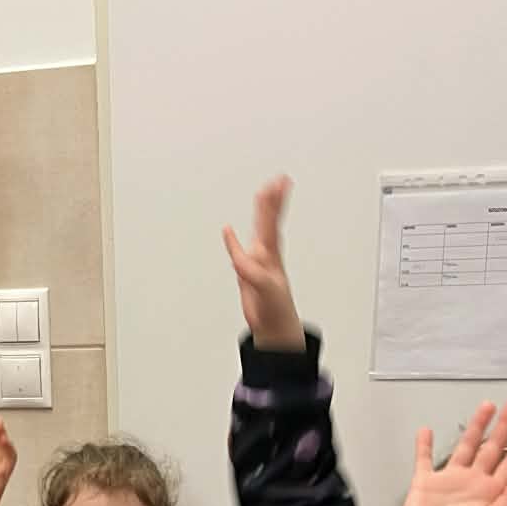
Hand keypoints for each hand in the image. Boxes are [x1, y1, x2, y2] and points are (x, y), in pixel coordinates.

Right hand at [223, 178, 304, 350]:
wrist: (274, 326)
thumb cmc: (276, 308)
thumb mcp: (266, 288)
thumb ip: (253, 273)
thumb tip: (240, 260)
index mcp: (271, 254)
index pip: (272, 222)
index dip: (273, 204)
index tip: (276, 185)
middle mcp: (266, 254)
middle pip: (268, 220)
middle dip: (272, 200)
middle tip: (278, 180)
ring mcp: (257, 261)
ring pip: (259, 230)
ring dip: (261, 212)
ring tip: (263, 193)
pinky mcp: (247, 272)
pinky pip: (238, 251)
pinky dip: (232, 240)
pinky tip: (228, 230)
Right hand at [392, 400, 506, 505]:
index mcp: (492, 493)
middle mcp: (473, 483)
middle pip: (493, 446)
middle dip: (506, 425)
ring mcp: (449, 482)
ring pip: (466, 446)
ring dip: (476, 426)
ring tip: (487, 407)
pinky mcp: (425, 483)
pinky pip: (424, 460)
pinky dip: (423, 446)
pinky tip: (426, 431)